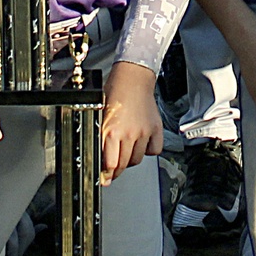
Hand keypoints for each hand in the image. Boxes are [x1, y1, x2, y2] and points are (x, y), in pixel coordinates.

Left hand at [100, 62, 163, 183]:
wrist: (132, 77)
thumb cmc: (114, 92)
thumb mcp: (100, 115)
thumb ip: (100, 137)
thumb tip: (99, 157)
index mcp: (111, 130)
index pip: (109, 164)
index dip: (106, 173)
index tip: (104, 178)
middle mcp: (129, 133)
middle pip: (123, 164)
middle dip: (116, 169)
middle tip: (113, 168)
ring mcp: (144, 132)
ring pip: (137, 159)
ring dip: (130, 159)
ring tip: (125, 150)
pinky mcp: (156, 129)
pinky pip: (154, 150)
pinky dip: (148, 150)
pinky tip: (141, 143)